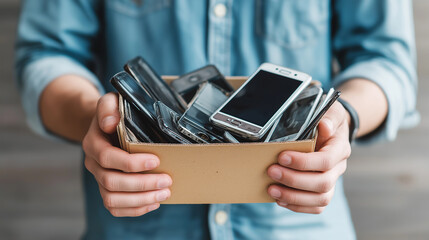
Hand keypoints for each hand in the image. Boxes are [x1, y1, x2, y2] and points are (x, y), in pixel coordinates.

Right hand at [82, 93, 171, 216]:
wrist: (105, 126)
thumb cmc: (113, 113)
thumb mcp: (109, 102)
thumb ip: (108, 108)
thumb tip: (110, 122)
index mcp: (93, 144)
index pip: (108, 158)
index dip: (132, 162)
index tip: (156, 160)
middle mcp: (93, 164)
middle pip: (112, 182)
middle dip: (142, 184)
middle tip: (167, 180)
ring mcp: (99, 179)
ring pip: (112, 199)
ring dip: (140, 200)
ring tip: (164, 194)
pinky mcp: (107, 190)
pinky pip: (115, 208)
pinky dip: (135, 209)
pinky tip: (154, 203)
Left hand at [267, 101, 350, 213]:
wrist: (332, 128)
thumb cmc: (326, 119)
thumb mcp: (329, 112)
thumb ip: (328, 118)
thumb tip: (324, 126)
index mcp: (340, 148)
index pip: (326, 161)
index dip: (303, 162)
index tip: (282, 157)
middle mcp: (339, 167)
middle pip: (322, 183)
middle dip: (294, 180)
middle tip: (271, 171)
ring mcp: (332, 181)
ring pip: (320, 199)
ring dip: (294, 197)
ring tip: (271, 190)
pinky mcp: (323, 191)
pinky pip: (316, 206)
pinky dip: (297, 206)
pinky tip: (280, 200)